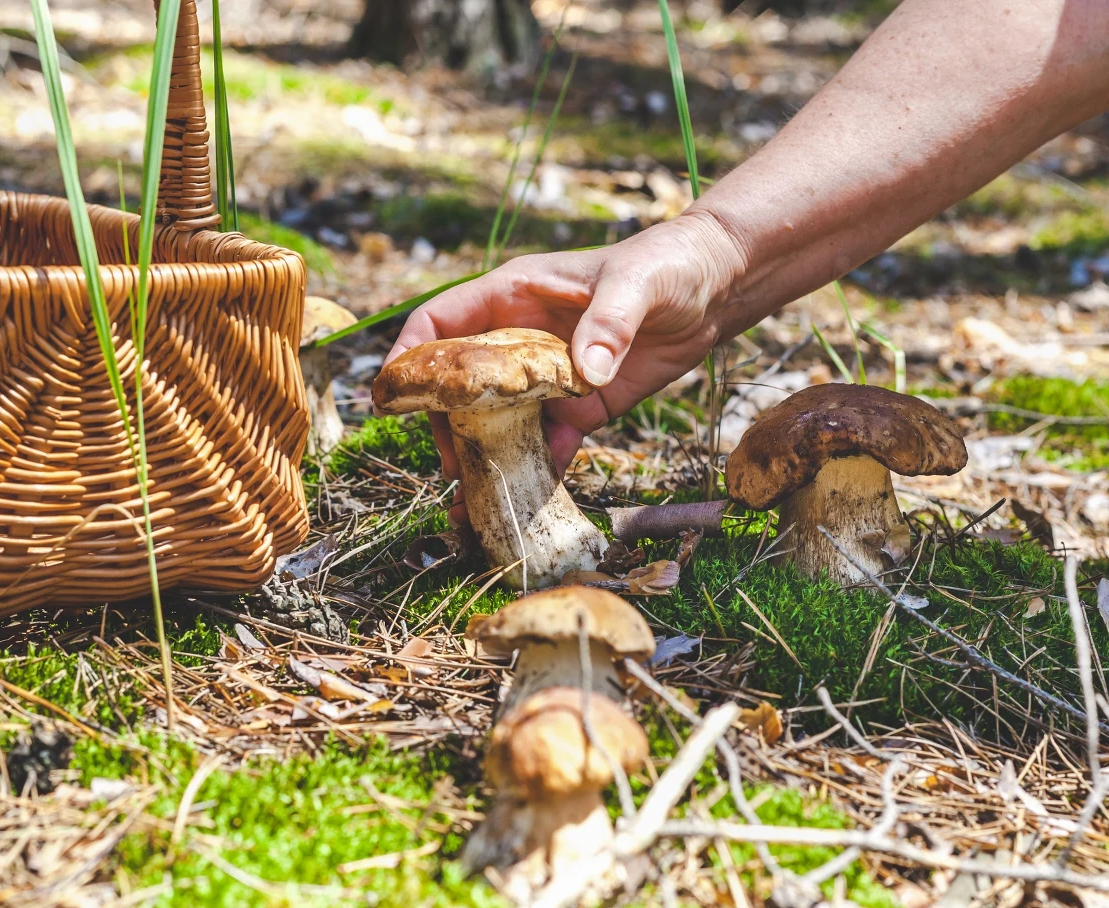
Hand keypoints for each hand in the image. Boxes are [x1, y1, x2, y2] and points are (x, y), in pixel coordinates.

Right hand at [384, 211, 745, 496]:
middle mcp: (518, 337)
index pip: (439, 324)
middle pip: (459, 383)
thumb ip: (609, 322)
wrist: (716, 288)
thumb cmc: (668, 263)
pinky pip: (546, 443)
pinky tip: (529, 500)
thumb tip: (582, 372)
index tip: (392, 398)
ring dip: (484, 456)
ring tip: (476, 496)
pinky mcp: (579, 405)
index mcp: (512, 295)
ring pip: (496, 420)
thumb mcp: (637, 285)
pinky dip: (536, 471)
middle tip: (450, 463)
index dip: (409, 357)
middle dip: (443, 423)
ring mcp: (546, 375)